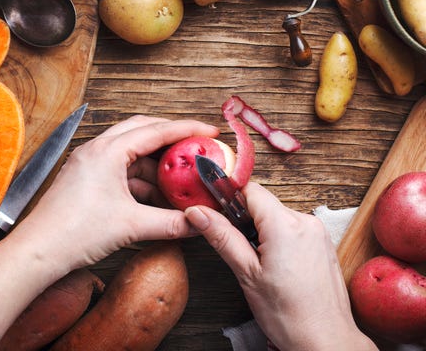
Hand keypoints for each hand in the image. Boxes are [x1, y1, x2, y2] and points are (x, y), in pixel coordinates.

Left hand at [14, 115, 218, 271]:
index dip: (187, 129)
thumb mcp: (131, 226)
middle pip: (143, 129)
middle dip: (171, 136)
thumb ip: (170, 223)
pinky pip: (121, 168)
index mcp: (107, 151)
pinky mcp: (87, 177)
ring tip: (178, 177)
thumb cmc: (74, 233)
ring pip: (132, 150)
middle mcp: (97, 149)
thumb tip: (198, 224)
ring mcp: (90, 162)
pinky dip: (141, 177)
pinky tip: (155, 195)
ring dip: (155, 162)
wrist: (36, 253)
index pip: (156, 131)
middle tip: (194, 144)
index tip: (208, 131)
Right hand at [185, 182, 377, 350]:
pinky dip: (281, 237)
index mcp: (285, 225)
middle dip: (247, 219)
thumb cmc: (289, 315)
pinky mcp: (323, 243)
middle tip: (239, 247)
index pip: (250, 190)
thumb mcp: (247, 274)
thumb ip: (222, 236)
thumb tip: (198, 213)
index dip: (230, 197)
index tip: (217, 210)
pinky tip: (278, 264)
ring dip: (264, 230)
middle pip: (264, 203)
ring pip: (278, 216)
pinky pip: (294, 227)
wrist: (327, 342)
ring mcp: (318, 231)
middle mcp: (306, 221)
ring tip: (261, 262)